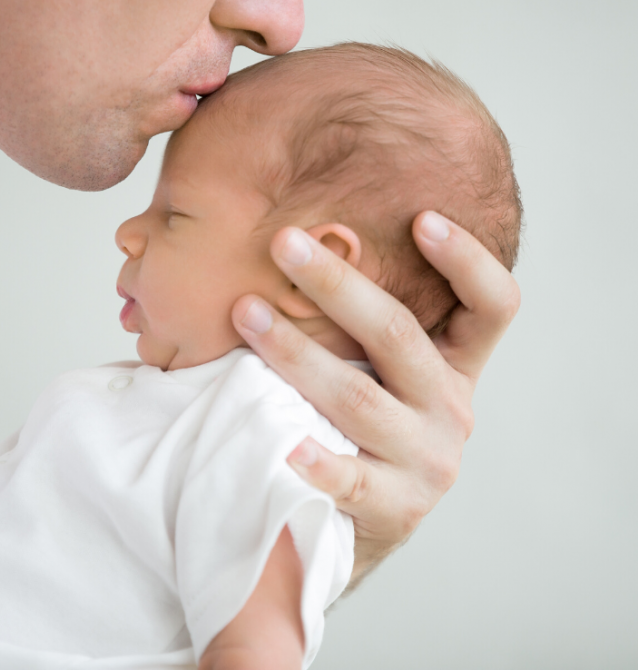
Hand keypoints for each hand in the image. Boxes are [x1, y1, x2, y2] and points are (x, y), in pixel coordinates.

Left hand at [231, 211, 520, 584]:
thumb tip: (295, 235)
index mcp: (455, 367)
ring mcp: (426, 461)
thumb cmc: (361, 426)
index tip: (422, 218)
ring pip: (359, 398)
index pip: (492, 307)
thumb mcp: (382, 372)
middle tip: (283, 243)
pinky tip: (287, 444)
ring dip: (298, 353)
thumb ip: (363, 322)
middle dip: (337, 284)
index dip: (468, 261)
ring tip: (246, 314)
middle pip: (399, 336)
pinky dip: (318, 461)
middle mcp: (450, 409)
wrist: (362, 521)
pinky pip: (351, 480)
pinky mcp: (393, 507)